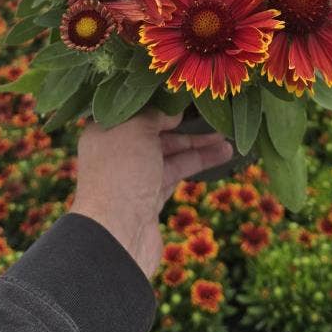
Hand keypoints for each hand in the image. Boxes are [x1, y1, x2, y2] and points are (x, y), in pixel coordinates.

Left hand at [70, 109, 232, 277]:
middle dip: (186, 126)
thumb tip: (173, 112)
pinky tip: (220, 155)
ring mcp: (134, 176)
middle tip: (215, 117)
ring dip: (198, 146)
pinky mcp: (150, 197)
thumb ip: (155, 115)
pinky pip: (176, 173)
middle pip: (156, 132)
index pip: (137, 110)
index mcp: (105, 131)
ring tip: (227, 139)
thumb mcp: (137, 130)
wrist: (117, 235)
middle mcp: (118, 151)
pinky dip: (197, 163)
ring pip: (170, 154)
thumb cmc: (121, 173)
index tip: (188, 97)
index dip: (162, 103)